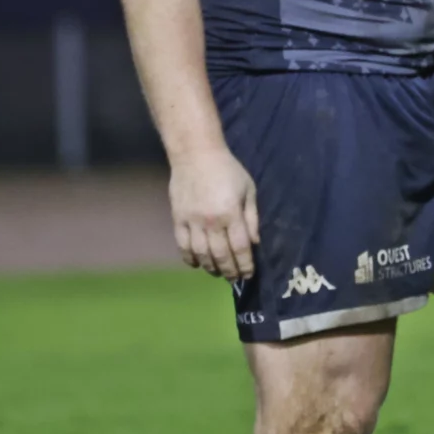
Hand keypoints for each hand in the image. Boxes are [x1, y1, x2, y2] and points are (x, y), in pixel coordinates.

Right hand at [168, 147, 260, 280]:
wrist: (196, 154)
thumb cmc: (227, 170)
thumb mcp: (248, 189)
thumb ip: (252, 217)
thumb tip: (255, 243)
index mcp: (231, 213)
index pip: (240, 247)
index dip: (245, 264)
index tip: (249, 274)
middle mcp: (211, 221)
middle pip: (221, 255)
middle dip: (230, 271)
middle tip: (235, 279)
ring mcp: (192, 221)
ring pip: (201, 255)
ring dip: (211, 268)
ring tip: (218, 273)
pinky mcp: (178, 219)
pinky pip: (183, 246)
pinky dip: (190, 259)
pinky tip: (198, 264)